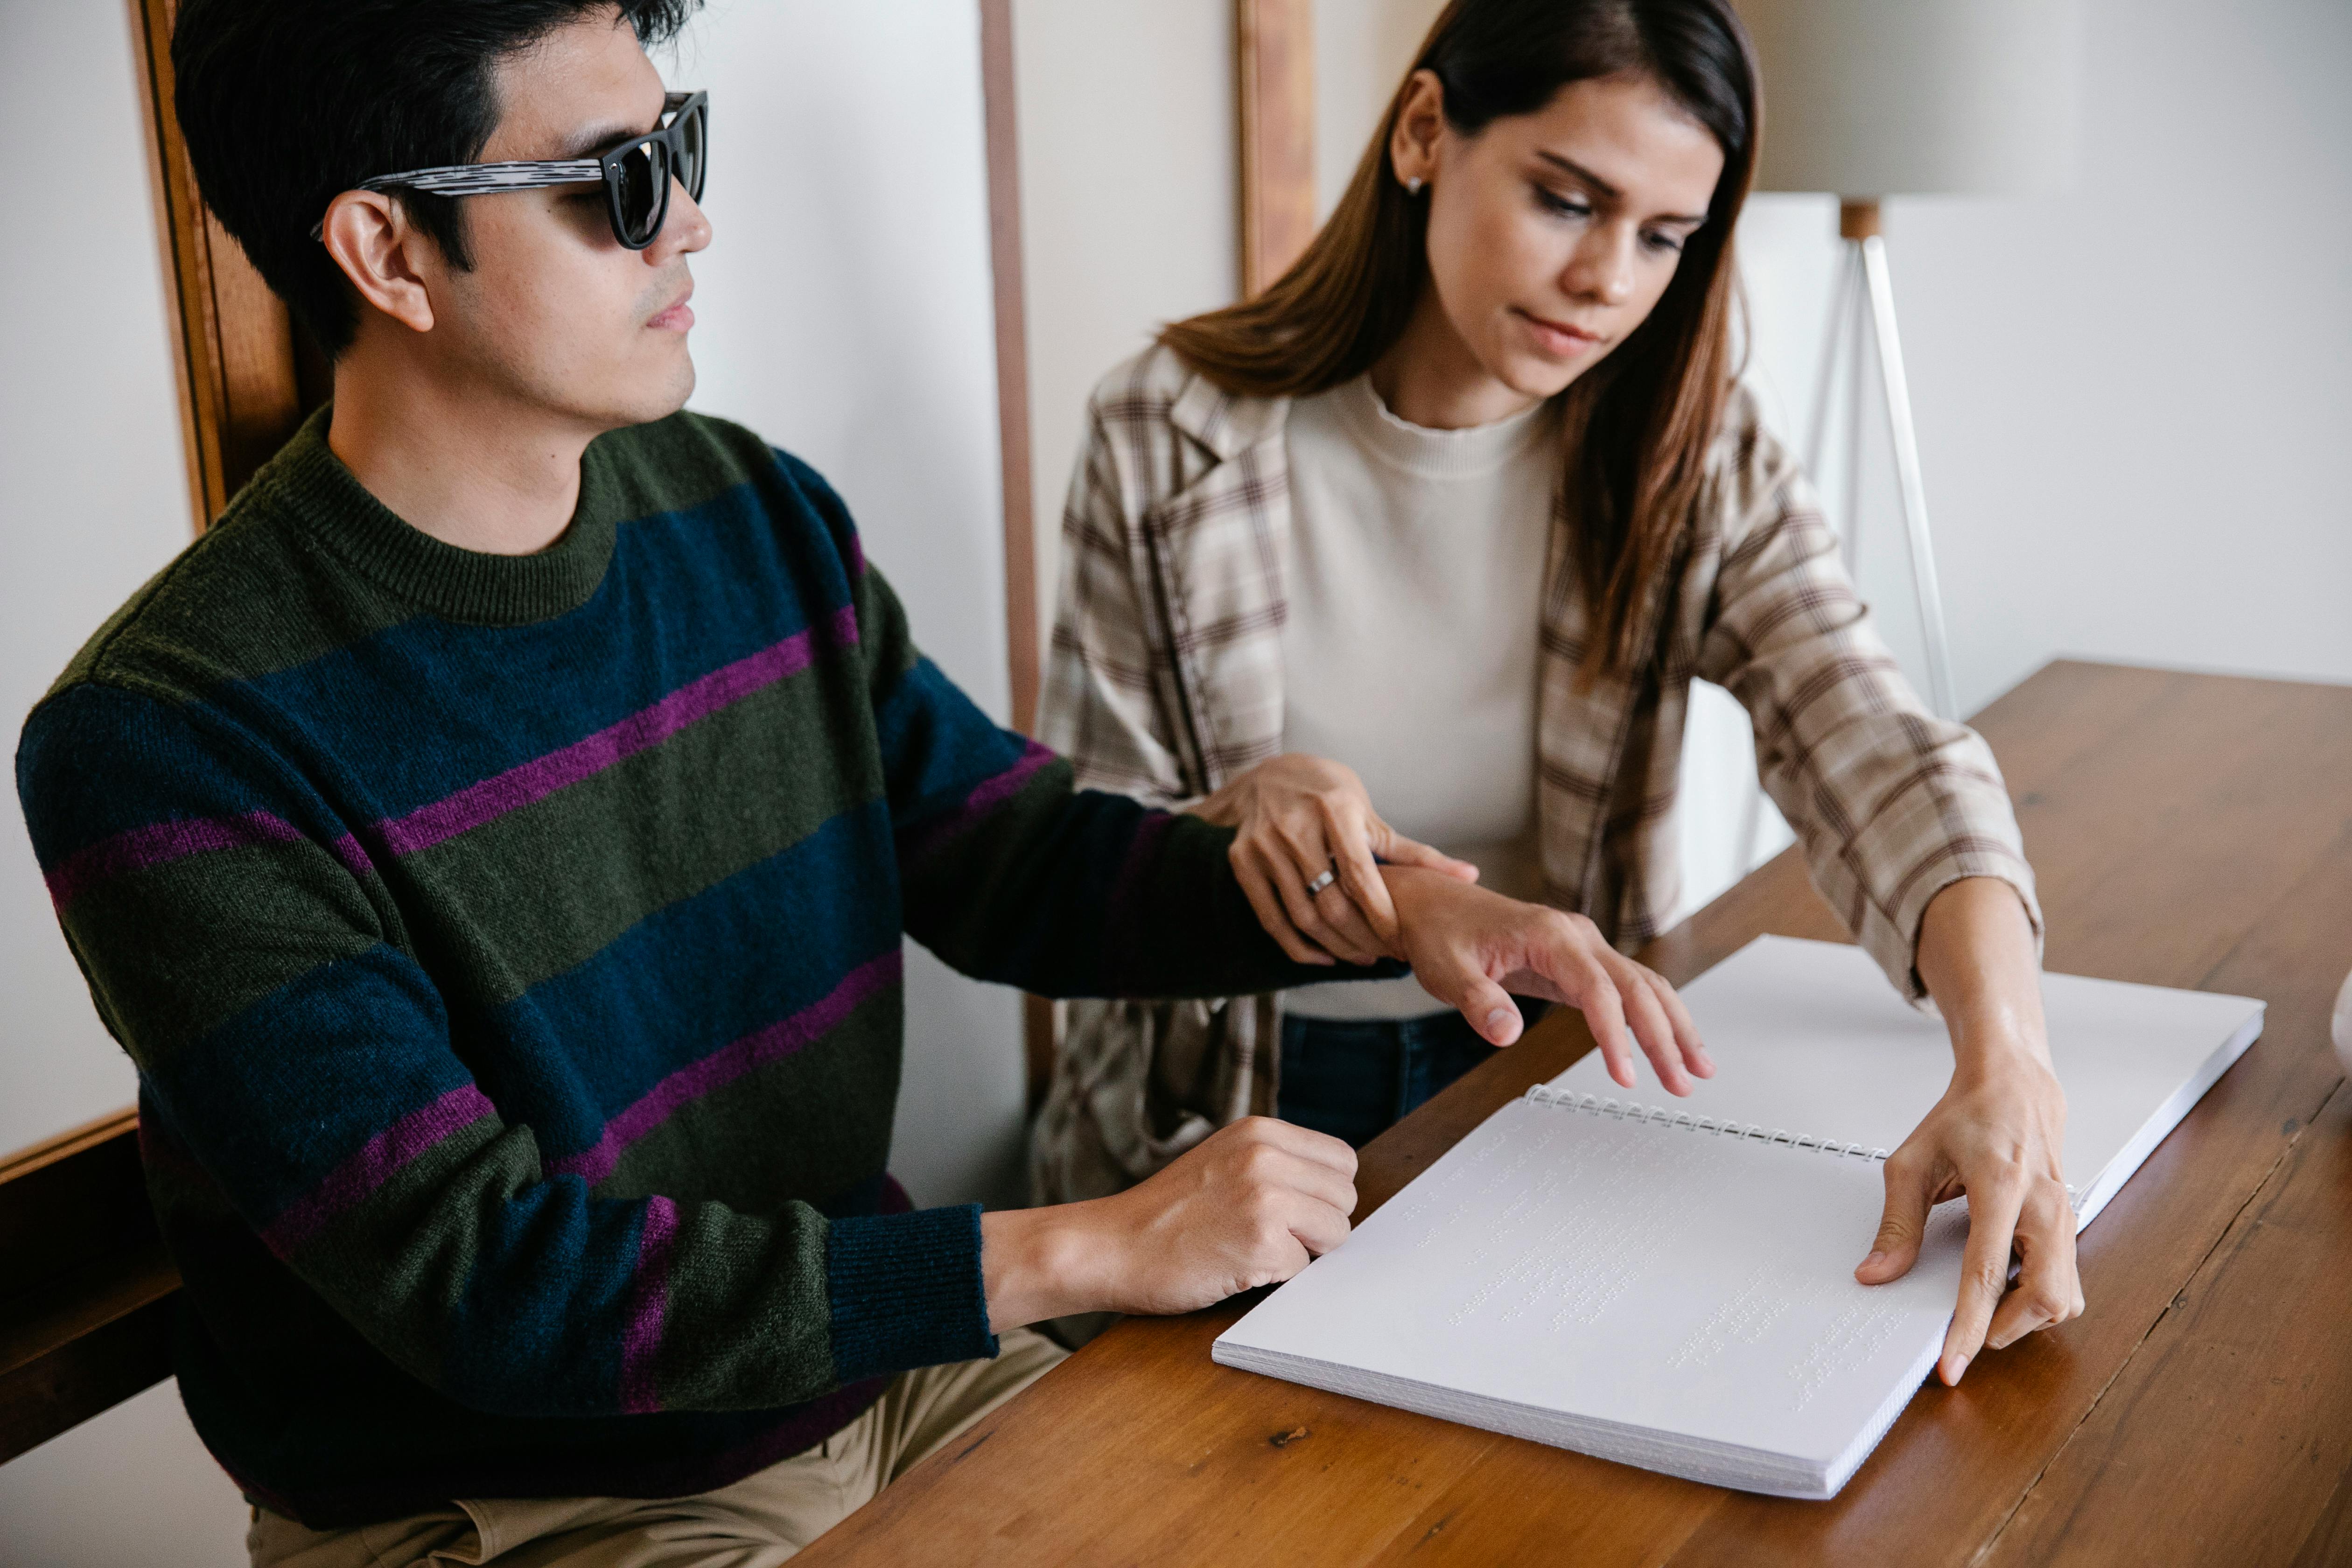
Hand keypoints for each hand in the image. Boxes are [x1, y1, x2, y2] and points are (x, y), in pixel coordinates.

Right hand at [978, 1117, 1358, 1328]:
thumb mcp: (1223, 1160)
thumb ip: (1275, 1163)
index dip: (1323, 1194)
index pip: (1342, 1160)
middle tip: (1268, 1235)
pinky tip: (1236, 1265)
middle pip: (1345, 1197)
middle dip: (1318, 1225)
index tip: (1292, 1211)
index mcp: (1260, 1131)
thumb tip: (1334, 1191)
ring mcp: (1265, 1197)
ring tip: (1251, 1248)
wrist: (1109, 1246)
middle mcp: (1266, 1155)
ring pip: (1336, 1233)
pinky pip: (1304, 1268)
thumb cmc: (1164, 1214)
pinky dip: (1276, 1276)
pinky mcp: (1261, 1242)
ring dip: (1303, 1251)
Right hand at [1192, 753, 1476, 967]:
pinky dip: (1297, 945)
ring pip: (1301, 915)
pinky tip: (1322, 956)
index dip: (1381, 915)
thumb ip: (1411, 850)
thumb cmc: (1327, 793)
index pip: (1361, 876)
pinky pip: (1271, 917)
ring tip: (1361, 957)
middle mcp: (1295, 825)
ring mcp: (1264, 844)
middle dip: (1361, 938)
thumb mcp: (1367, 812)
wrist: (1265, 774)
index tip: (1400, 940)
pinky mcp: (1242, 861)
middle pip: (1331, 902)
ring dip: (1334, 946)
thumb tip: (1468, 875)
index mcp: (1335, 808)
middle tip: (1384, 955)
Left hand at [1381, 865, 1713, 1093]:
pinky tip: (1670, 1044)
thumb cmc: (1440, 933)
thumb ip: (1478, 1002)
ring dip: (1673, 1026)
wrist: (1433, 905)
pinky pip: (1628, 987)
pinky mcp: (1580, 961)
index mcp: (1549, 935)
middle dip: (1665, 1037)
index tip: (1626, 1077)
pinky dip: (1654, 1015)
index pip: (1597, 989)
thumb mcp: (1446, 970)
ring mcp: (1583, 946)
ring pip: (1644, 984)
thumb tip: (1507, 1034)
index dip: (1615, 1036)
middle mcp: (1576, 935)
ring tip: (1698, 1069)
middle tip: (1683, 1083)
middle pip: (1636, 987)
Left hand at [1856, 1053, 2080, 1384]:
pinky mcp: (2071, 1225)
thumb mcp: (1912, 1162)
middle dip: (2006, 1329)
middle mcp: (2044, 1206)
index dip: (1969, 1327)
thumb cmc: (1965, 1117)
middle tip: (1966, 1329)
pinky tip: (2007, 1281)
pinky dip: (2038, 1296)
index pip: (1985, 1273)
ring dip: (2025, 1316)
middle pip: (2045, 1299)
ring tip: (1985, 1302)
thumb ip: (1897, 1223)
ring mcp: (2065, 1217)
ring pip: (2065, 1297)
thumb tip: (1878, 1274)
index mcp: (2001, 1185)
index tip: (1952, 1363)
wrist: (2013, 1087)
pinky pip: (2067, 1281)